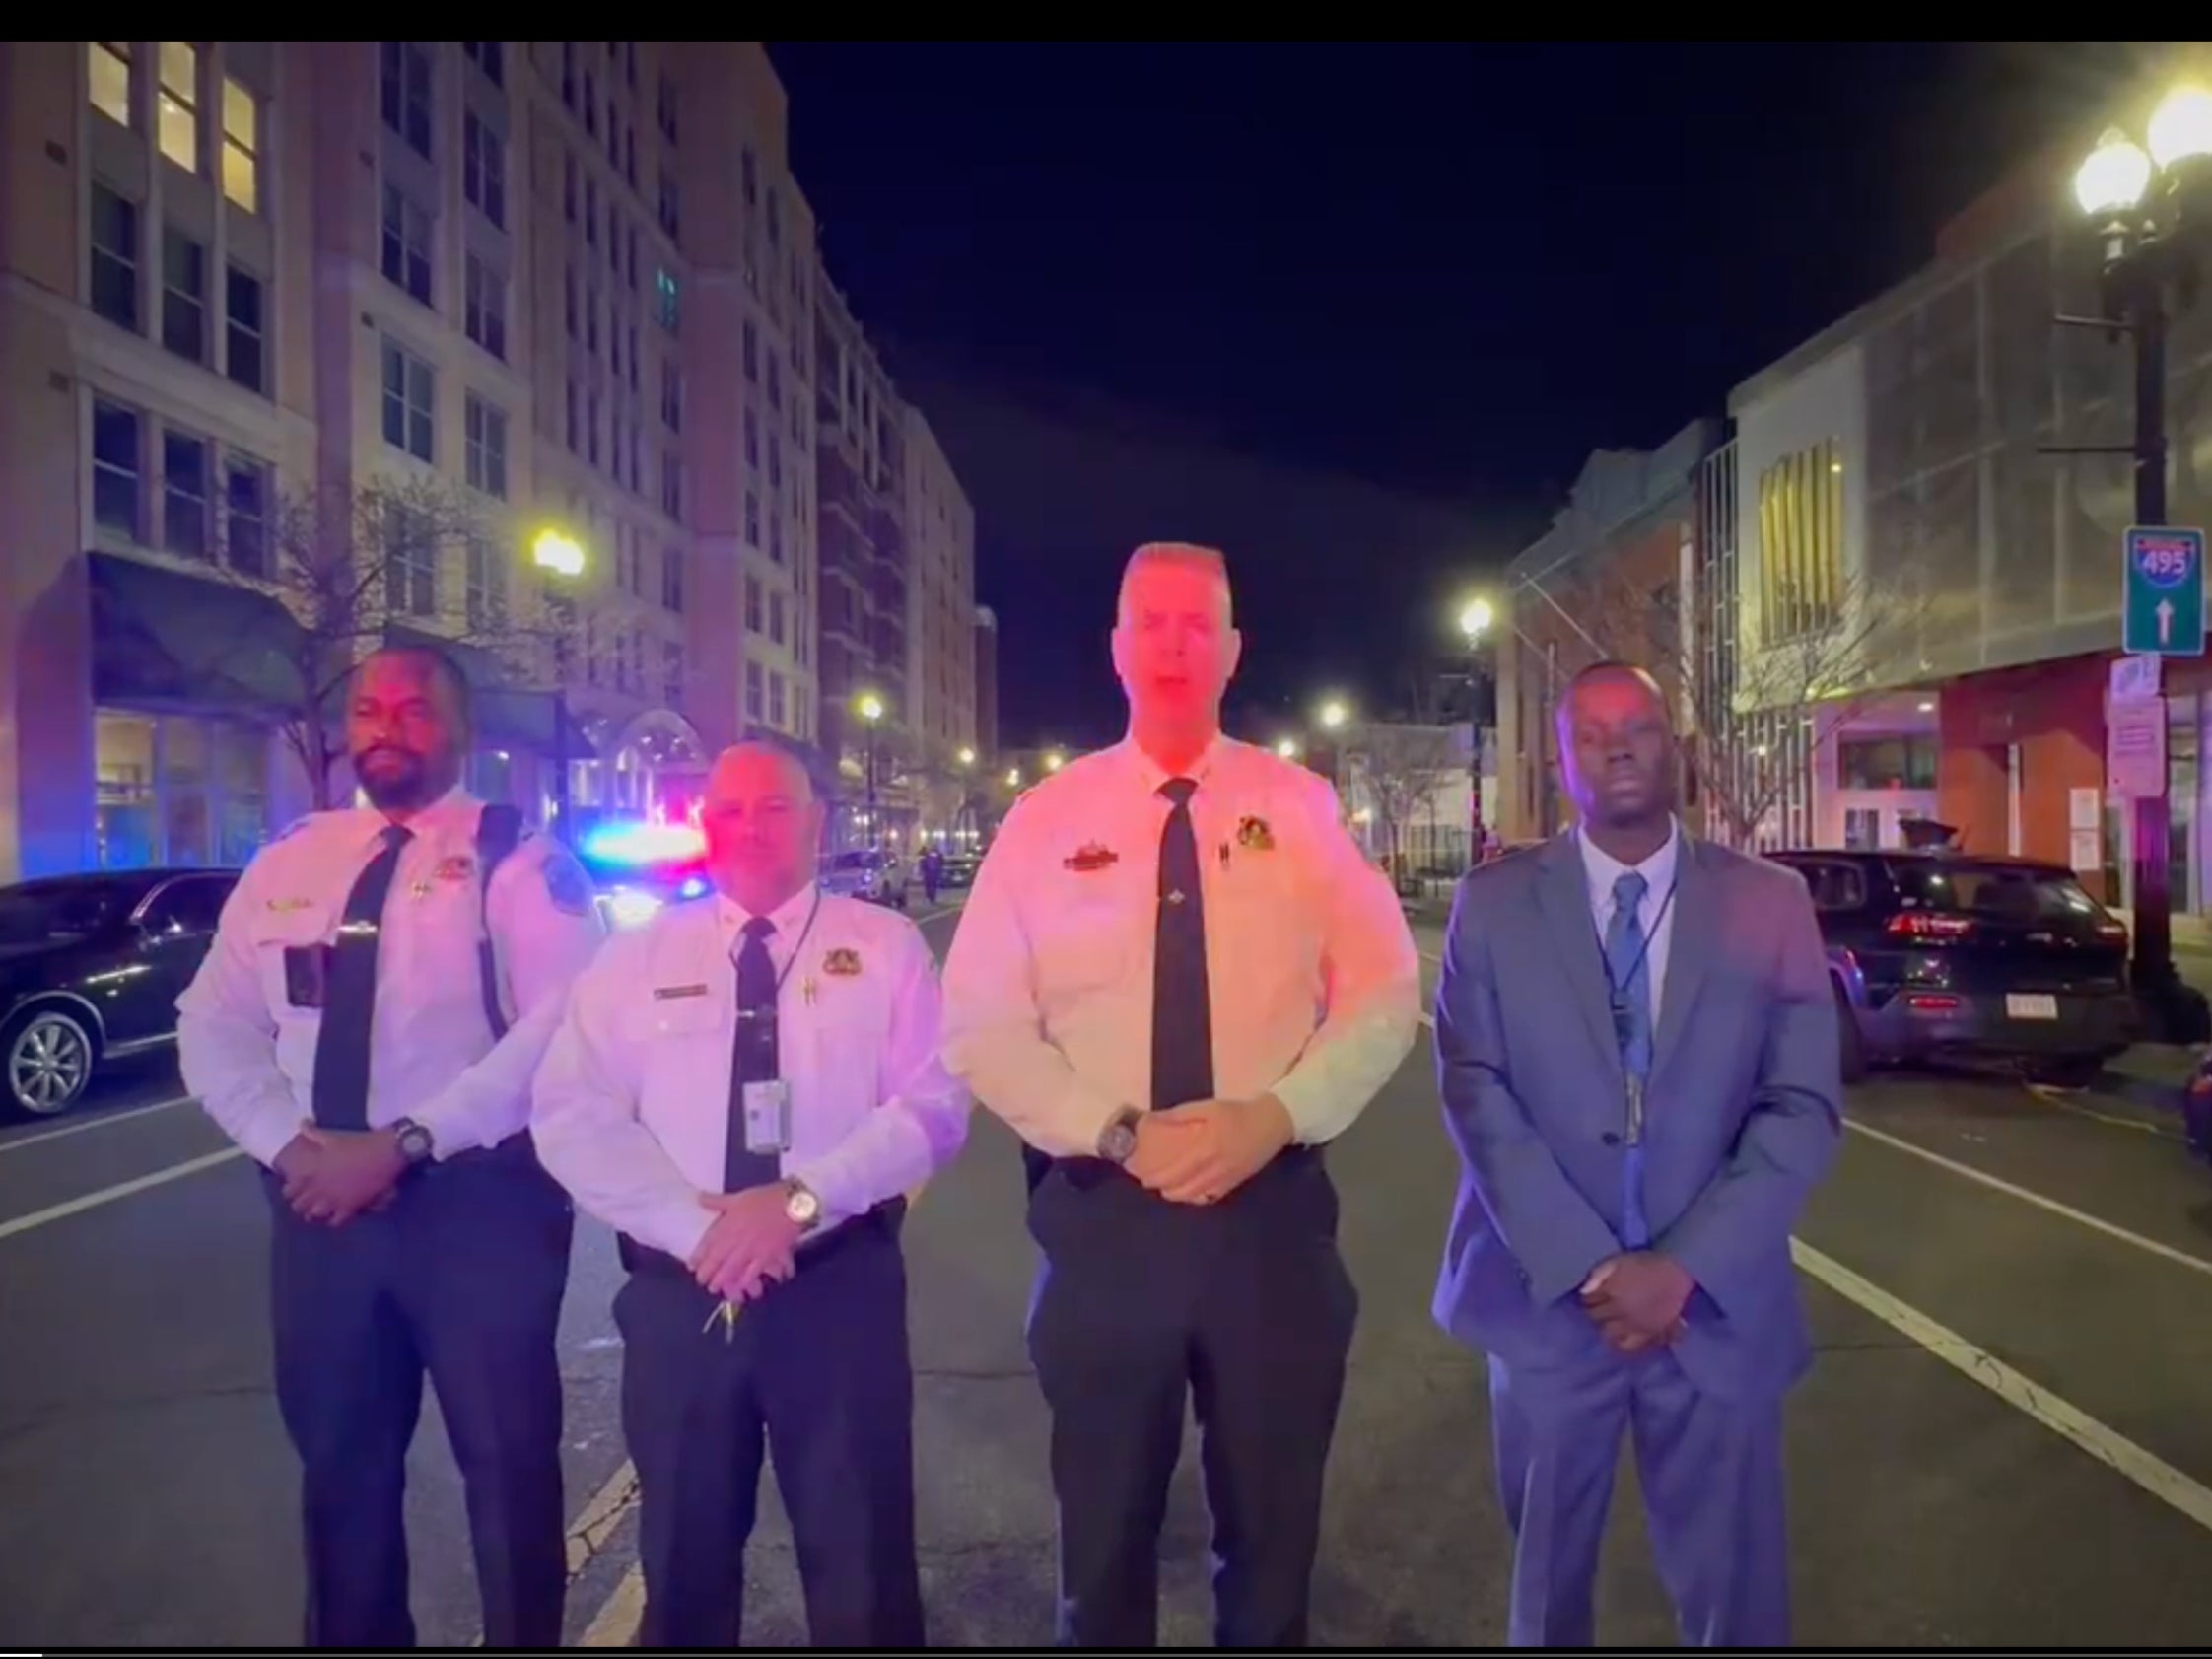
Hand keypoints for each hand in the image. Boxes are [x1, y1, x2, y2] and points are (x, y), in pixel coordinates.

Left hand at [282, 1128, 405, 1226]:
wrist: (385, 1153)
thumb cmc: (359, 1143)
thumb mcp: (333, 1136)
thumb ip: (313, 1133)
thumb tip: (301, 1123)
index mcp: (312, 1171)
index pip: (290, 1189)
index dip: (290, 1190)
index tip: (294, 1187)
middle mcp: (319, 1188)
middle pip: (299, 1206)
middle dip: (301, 1204)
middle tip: (307, 1200)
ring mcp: (334, 1199)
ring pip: (314, 1216)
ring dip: (315, 1213)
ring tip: (319, 1210)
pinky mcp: (350, 1207)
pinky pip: (336, 1222)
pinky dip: (334, 1220)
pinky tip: (337, 1215)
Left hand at [690, 1187, 802, 1302]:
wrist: (792, 1204)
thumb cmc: (765, 1198)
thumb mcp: (738, 1197)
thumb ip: (717, 1201)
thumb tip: (698, 1198)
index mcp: (728, 1223)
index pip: (708, 1243)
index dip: (698, 1256)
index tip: (692, 1265)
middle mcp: (736, 1239)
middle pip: (718, 1260)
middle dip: (708, 1273)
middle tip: (703, 1281)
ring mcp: (751, 1249)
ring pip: (732, 1269)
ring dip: (723, 1280)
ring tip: (717, 1288)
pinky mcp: (767, 1257)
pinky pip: (753, 1272)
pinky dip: (746, 1281)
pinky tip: (742, 1287)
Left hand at [1134, 1096, 1295, 1205]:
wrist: (1272, 1123)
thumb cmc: (1238, 1113)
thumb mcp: (1208, 1107)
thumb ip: (1180, 1115)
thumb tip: (1153, 1120)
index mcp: (1206, 1148)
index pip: (1176, 1171)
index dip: (1158, 1178)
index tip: (1143, 1178)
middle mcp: (1215, 1168)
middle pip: (1183, 1188)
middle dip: (1164, 1189)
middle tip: (1151, 1183)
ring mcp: (1226, 1179)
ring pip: (1196, 1195)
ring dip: (1177, 1194)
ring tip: (1166, 1189)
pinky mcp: (1235, 1183)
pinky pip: (1210, 1196)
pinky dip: (1195, 1196)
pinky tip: (1188, 1191)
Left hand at [1579, 1253, 1693, 1353]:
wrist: (1678, 1272)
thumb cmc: (1647, 1264)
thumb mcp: (1618, 1260)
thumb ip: (1598, 1274)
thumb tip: (1583, 1291)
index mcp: (1611, 1292)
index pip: (1588, 1301)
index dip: (1588, 1298)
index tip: (1592, 1296)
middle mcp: (1620, 1311)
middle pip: (1596, 1318)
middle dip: (1595, 1312)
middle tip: (1600, 1308)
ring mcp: (1634, 1324)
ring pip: (1608, 1334)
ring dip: (1605, 1328)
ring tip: (1608, 1323)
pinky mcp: (1648, 1334)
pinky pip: (1629, 1346)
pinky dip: (1620, 1344)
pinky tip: (1619, 1339)